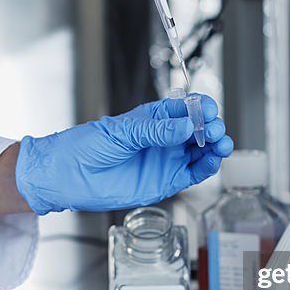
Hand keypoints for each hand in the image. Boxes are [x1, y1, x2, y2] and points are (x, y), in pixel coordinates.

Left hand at [15, 96, 233, 214]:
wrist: (69, 176)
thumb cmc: (87, 147)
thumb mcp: (123, 132)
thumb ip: (157, 131)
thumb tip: (185, 127)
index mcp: (153, 119)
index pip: (185, 109)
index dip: (200, 108)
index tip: (208, 109)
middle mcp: (163, 139)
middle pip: (198, 130)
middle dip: (211, 127)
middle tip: (214, 129)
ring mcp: (166, 160)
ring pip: (200, 151)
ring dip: (214, 146)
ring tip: (220, 143)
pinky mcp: (166, 181)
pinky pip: (193, 173)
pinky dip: (206, 166)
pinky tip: (211, 159)